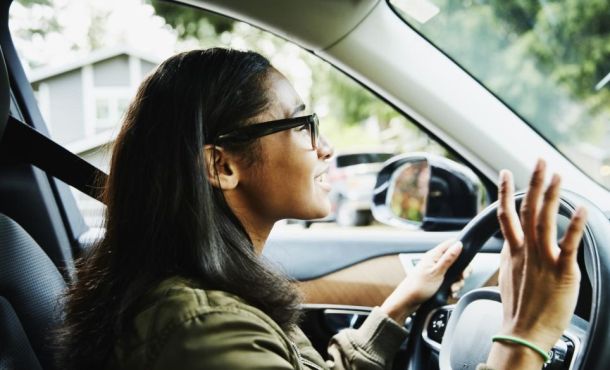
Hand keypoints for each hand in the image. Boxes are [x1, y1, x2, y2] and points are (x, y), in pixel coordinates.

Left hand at [381, 239, 462, 323]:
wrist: (407, 302)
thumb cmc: (418, 286)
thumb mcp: (436, 272)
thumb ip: (448, 258)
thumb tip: (458, 244)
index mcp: (434, 255)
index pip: (451, 244)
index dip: (461, 250)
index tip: (465, 263)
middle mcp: (435, 261)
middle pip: (456, 261)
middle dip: (461, 272)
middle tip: (461, 279)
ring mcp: (436, 271)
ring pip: (454, 273)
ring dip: (457, 282)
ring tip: (452, 289)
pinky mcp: (437, 281)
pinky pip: (450, 282)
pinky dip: (452, 288)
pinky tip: (450, 293)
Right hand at [487, 160, 586, 368]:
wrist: (523, 332)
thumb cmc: (518, 308)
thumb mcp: (508, 276)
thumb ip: (511, 256)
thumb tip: (511, 244)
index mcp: (513, 252)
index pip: (506, 215)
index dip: (504, 192)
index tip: (505, 173)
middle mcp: (525, 251)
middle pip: (526, 210)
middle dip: (533, 183)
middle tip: (539, 161)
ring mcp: (542, 260)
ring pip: (544, 221)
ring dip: (550, 195)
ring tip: (556, 175)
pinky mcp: (561, 272)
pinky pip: (567, 245)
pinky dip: (573, 226)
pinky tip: (580, 209)